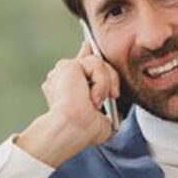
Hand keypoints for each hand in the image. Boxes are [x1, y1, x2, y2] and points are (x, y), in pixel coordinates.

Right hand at [10, 43, 121, 167]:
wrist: (72, 131)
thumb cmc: (83, 132)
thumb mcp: (102, 116)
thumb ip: (106, 101)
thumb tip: (114, 92)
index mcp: (68, 85)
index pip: (80, 63)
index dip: (87, 52)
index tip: (90, 45)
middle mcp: (63, 76)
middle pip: (93, 61)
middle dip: (109, 77)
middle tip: (113, 96)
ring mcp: (64, 70)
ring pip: (97, 62)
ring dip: (106, 83)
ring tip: (98, 102)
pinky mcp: (69, 66)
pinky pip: (96, 64)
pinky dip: (101, 82)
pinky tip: (93, 98)